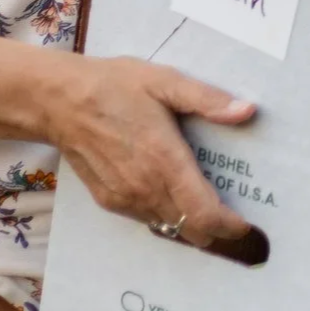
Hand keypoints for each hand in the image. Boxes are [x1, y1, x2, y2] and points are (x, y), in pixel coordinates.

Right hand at [43, 55, 256, 247]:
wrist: (61, 102)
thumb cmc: (117, 86)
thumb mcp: (167, 82)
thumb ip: (208, 100)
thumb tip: (247, 111)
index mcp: (165, 161)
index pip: (203, 213)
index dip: (228, 226)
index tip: (247, 225)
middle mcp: (146, 188)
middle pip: (189, 228)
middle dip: (215, 227)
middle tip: (233, 211)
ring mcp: (125, 198)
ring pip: (168, 226)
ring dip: (190, 222)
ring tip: (207, 198)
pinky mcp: (109, 200)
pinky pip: (146, 218)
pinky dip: (166, 214)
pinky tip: (173, 192)